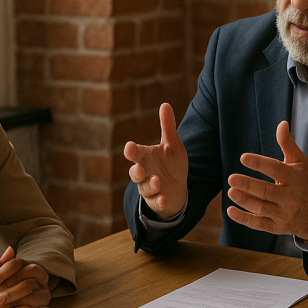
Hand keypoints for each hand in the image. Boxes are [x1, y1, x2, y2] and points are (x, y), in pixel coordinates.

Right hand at [123, 103, 187, 219]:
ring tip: (157, 181)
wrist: (178, 186)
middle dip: (136, 171)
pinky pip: (155, 203)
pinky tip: (164, 199)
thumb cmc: (171, 163)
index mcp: (145, 158)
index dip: (132, 150)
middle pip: (134, 173)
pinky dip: (159, 201)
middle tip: (139, 168)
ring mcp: (149, 188)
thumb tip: (165, 104)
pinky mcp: (157, 201)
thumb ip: (167, 126)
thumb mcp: (172, 144)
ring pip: (145, 188)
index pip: (135, 153)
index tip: (130, 146)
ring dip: (150, 185)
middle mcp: (144, 173)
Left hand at [225, 121, 307, 242]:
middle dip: (249, 185)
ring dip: (245, 201)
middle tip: (231, 178)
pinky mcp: (276, 227)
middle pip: (267, 192)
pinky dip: (244, 219)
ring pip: (261, 208)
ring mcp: (283, 214)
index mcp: (294, 179)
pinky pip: (259, 224)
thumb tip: (281, 123)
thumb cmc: (303, 182)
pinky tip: (231, 211)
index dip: (260, 164)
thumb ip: (288, 144)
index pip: (276, 170)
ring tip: (231, 191)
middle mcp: (290, 198)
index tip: (244, 157)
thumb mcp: (299, 162)